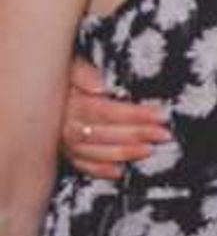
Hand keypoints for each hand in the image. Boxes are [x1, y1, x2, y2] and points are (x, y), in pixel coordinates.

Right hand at [62, 59, 170, 179]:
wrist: (34, 87)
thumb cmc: (58, 74)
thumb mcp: (68, 64)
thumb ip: (82, 73)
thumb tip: (99, 87)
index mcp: (67, 102)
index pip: (105, 110)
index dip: (134, 114)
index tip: (160, 115)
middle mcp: (63, 124)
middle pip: (102, 132)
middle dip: (136, 134)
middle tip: (163, 134)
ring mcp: (61, 140)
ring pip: (92, 151)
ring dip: (122, 153)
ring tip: (148, 151)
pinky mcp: (61, 151)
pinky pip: (79, 164)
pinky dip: (98, 170)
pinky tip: (118, 172)